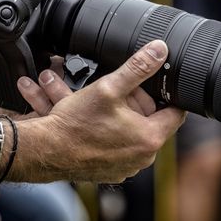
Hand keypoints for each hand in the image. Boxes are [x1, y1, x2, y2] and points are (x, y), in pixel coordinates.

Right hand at [15, 40, 185, 182]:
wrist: (44, 151)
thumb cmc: (75, 125)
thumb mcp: (108, 88)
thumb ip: (137, 68)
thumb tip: (159, 51)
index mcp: (149, 138)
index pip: (176, 113)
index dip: (168, 95)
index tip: (160, 85)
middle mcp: (142, 156)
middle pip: (149, 118)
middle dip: (135, 100)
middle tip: (119, 88)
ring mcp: (126, 165)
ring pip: (129, 129)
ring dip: (117, 111)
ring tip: (98, 97)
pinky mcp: (110, 169)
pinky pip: (115, 142)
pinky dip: (107, 129)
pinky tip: (90, 115)